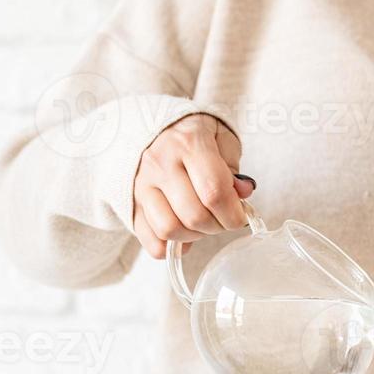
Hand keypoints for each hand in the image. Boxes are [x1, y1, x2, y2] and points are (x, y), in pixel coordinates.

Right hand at [132, 114, 256, 258]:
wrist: (156, 126)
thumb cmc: (195, 134)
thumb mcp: (222, 139)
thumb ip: (233, 167)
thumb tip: (242, 194)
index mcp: (188, 144)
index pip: (214, 192)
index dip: (234, 213)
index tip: (240, 216)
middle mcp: (160, 164)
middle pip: (194, 216)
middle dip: (218, 226)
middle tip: (223, 218)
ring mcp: (140, 185)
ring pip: (169, 230)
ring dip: (193, 237)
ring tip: (202, 224)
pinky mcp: (131, 203)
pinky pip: (150, 241)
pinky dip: (171, 247)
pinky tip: (183, 234)